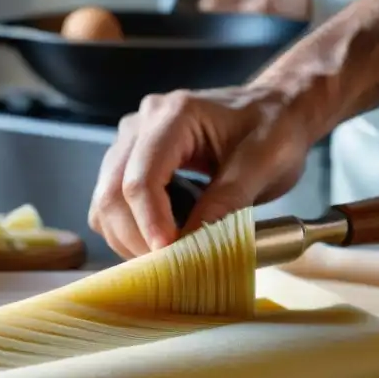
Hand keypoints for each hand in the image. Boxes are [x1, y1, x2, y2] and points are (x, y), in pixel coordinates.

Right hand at [87, 88, 312, 258]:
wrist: (274, 108)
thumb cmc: (273, 128)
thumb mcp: (265, 161)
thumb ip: (230, 198)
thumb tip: (195, 241)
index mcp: (173, 115)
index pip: (141, 179)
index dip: (151, 224)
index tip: (172, 256)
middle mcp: (140, 125)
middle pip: (112, 194)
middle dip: (136, 239)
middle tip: (171, 269)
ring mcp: (129, 143)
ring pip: (105, 204)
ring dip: (129, 239)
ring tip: (168, 258)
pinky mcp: (129, 163)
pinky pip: (111, 205)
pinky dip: (129, 231)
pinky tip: (161, 240)